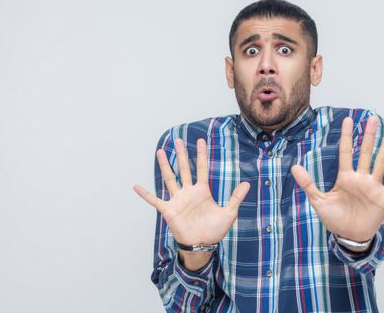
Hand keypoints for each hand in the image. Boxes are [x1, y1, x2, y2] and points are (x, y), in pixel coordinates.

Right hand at [133, 138, 249, 245]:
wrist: (202, 244)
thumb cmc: (215, 230)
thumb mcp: (229, 212)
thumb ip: (236, 198)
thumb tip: (247, 183)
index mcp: (202, 190)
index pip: (201, 168)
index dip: (202, 154)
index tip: (201, 140)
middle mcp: (189, 192)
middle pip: (184, 168)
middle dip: (182, 154)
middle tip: (178, 139)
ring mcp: (178, 200)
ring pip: (170, 179)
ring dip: (165, 166)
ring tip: (159, 152)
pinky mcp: (169, 210)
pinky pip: (155, 200)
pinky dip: (145, 194)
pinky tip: (136, 186)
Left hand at [291, 116, 383, 241]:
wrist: (349, 236)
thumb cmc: (335, 219)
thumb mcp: (318, 201)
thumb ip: (308, 184)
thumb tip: (294, 166)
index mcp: (345, 177)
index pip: (346, 152)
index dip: (347, 136)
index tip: (348, 120)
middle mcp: (361, 178)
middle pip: (366, 152)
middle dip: (369, 135)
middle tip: (372, 118)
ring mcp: (373, 186)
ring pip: (381, 162)